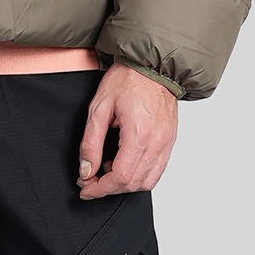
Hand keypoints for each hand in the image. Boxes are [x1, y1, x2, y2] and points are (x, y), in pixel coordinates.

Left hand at [76, 65, 178, 197]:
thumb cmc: (127, 80)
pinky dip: (139, 176)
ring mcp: (166, 144)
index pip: (120, 177)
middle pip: (133, 183)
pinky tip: (124, 164)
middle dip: (108, 188)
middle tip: (89, 180)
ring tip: (106, 170)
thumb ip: (91, 143)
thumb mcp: (99, 108)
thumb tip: (86, 170)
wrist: (152, 66)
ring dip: (125, 184)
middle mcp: (157, 142)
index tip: (84, 188)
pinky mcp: (170, 142)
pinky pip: (157, 171)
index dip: (99, 188)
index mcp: (139, 134)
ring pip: (147, 182)